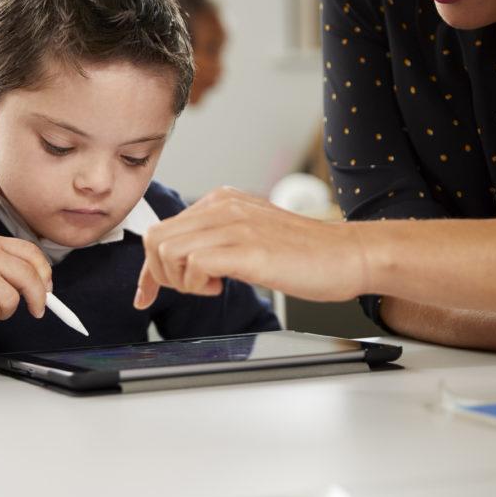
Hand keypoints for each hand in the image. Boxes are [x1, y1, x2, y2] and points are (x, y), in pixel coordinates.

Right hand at [0, 236, 51, 342]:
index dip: (45, 273)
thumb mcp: (1, 273)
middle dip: (37, 297)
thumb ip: (24, 274)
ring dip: (6, 310)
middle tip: (37, 310)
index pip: (31, 252)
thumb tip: (47, 288)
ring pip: (11, 298)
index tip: (48, 289)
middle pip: (27, 275)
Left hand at [134, 186, 368, 308]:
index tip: (146, 296)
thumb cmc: (305, 253)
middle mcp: (222, 206)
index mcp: (221, 200)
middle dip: (161, 275)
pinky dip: (199, 285)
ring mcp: (234, 224)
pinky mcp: (246, 248)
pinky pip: (193, 265)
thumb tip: (182, 262)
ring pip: (166, 251)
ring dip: (180, 280)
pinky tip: (224, 287)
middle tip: (194, 288)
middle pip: (154, 240)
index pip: (161, 230)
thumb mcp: (250, 235)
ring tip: (212, 286)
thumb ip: (217, 239)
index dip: (148, 270)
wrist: (349, 255)